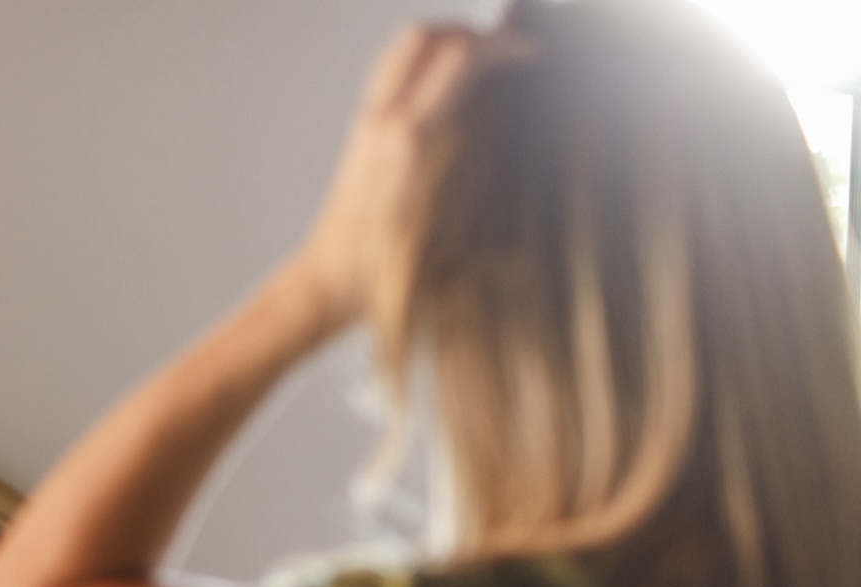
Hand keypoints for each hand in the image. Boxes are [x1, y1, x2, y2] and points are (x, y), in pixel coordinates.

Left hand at [286, 26, 483, 335]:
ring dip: (446, 37)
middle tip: (508, 47)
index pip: (460, 58)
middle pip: (429, 35)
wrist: (327, 281)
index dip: (504, 45)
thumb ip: (473, 177)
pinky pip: (390, 70)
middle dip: (476, 32)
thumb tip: (508, 134)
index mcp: (410, 141)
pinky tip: (444, 80)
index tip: (533, 53)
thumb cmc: (378, 272)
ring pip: (405, 45)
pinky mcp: (359, 129)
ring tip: (480, 54)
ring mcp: (367, 121)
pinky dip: (422, 58)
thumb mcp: (443, 231)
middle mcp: (384, 121)